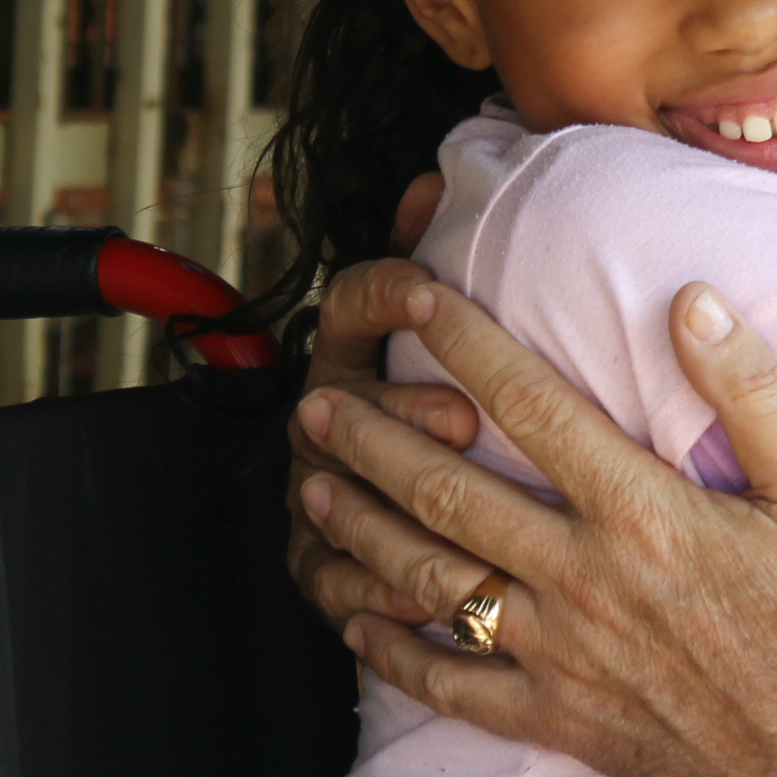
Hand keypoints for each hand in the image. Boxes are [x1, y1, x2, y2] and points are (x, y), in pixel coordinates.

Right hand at [283, 176, 470, 633]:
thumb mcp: (443, 330)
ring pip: (336, 493)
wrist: (416, 511)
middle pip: (341, 404)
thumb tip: (432, 180)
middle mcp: (324, 419)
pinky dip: (373, 591)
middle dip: (398, 410)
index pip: (345, 306)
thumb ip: (439, 256)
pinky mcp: (320, 564)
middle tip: (461, 418)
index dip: (379, 295)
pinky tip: (423, 597)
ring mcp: (316, 493)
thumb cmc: (449, 406)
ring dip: (392, 500)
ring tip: (453, 513)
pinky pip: (333, 579)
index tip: (428, 290)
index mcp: (355, 355)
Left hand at [297, 276, 776, 776]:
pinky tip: (354, 617)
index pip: (531, 406)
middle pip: (449, 493)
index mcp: (644, 514)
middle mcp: (585, 580)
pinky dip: (390, 651)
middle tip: (316, 403)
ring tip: (314, 488)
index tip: (418, 301)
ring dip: (361, 529)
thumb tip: (692, 299)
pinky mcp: (557, 721)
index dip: (466, 344)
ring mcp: (561, 657)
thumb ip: (755, 390)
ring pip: (430, 582)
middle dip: (372, 439)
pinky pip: (450, 685)